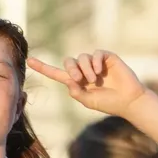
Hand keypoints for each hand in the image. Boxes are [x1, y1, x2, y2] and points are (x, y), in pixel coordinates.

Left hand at [28, 51, 145, 116]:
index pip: (56, 73)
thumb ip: (76, 92)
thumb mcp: (88, 101)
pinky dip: (94, 62)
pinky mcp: (106, 58)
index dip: (43, 67)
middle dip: (71, 69)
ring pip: (82, 57)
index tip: (30, 61)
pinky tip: (99, 72)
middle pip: (69, 62)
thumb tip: (69, 80)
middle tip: (79, 79)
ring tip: (94, 79)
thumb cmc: (108, 103)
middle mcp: (84, 70)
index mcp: (76, 82)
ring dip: (85, 68)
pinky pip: (95, 54)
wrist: (128, 100)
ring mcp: (95, 63)